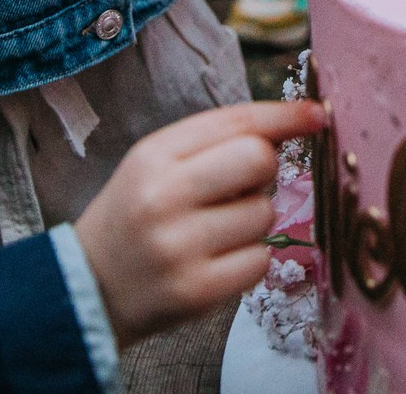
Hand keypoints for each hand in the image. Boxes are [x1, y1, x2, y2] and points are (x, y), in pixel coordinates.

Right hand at [74, 101, 325, 346]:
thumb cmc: (136, 215)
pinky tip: (218, 260)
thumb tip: (300, 120)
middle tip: (239, 186)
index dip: (285, 116)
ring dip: (254, 219)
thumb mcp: (157, 164)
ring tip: (215, 229)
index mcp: (154, 155)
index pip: (236, 122)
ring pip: (265, 213)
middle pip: (258, 160)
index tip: (317, 115)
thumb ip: (216, 141)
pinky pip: (260, 260)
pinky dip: (250, 258)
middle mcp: (164, 197)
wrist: (87, 287)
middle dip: (264, 170)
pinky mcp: (197, 291)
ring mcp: (180, 247)